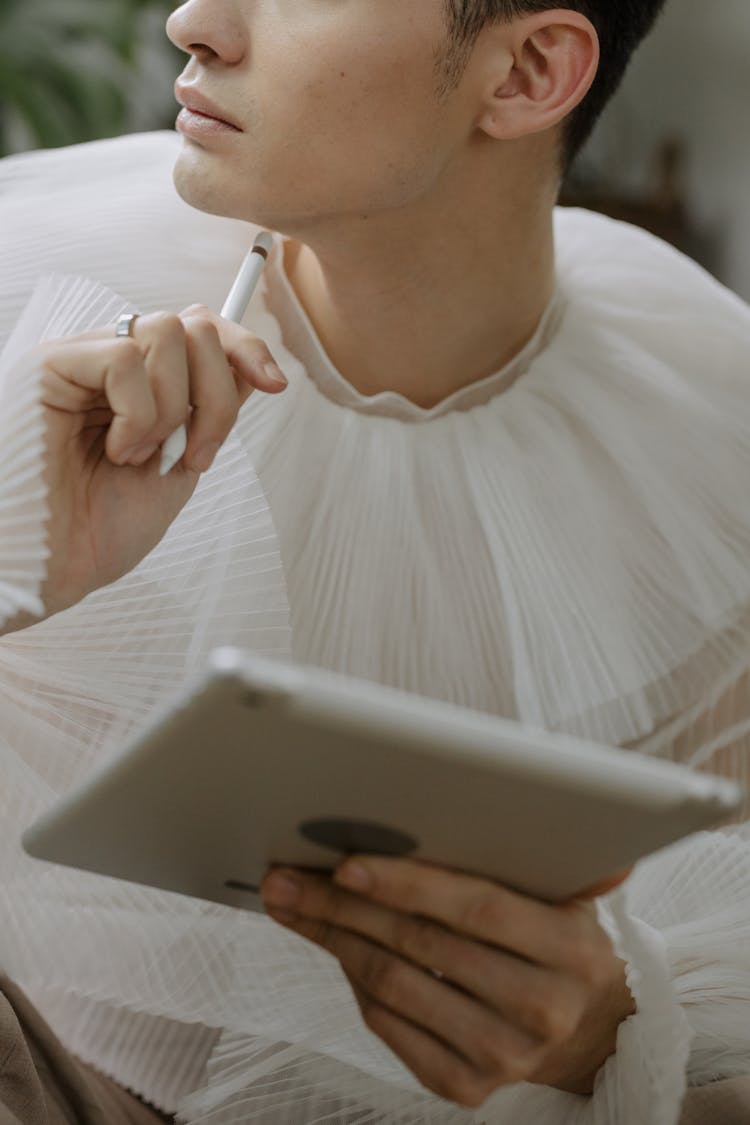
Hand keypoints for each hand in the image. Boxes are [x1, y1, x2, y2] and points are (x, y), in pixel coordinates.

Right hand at [21, 305, 286, 620]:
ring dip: (174, 406)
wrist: (47, 569)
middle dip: (217, 395)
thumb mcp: (174, 470)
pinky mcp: (49, 366)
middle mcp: (108, 364)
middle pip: (195, 325)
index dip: (245, 348)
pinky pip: (126, 356)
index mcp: (138, 387)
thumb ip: (204, 416)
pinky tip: (114, 451)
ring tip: (139, 457)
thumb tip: (249, 369)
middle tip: (193, 455)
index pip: (201, 331)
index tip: (274, 385)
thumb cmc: (96, 533)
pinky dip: (139, 413)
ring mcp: (79, 360)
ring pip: (166, 330)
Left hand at [261, 859, 634, 1108]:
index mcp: (571, 948)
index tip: (345, 864)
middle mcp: (542, 1009)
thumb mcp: (566, 895)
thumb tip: (527, 798)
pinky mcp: (467, 1087)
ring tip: (292, 903)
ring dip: (334, 939)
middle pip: (421, 946)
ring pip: (394, 987)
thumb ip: (541, 855)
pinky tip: (334, 945)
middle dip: (344, 906)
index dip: (407, 884)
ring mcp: (503, 1056)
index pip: (476, 908)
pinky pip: (390, 1026)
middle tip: (289, 877)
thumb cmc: (560, 941)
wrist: (588, 1031)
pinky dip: (354, 980)